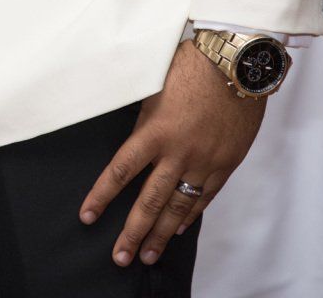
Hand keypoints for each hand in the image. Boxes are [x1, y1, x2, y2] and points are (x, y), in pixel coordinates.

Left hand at [80, 39, 268, 267]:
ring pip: (179, 206)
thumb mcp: (152, 89)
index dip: (101, 196)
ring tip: (147, 255)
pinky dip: (190, 215)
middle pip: (150, 201)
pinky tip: (178, 229)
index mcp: (154, 131)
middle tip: (119, 257)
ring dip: (161, 233)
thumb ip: (142, 123)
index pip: (120, 172)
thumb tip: (131, 146)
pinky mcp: (226, 163)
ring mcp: (205, 161)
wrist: (235, 64)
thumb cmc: (188, 67)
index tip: (87, 217)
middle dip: (132, 231)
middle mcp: (179, 152)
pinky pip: (205, 196)